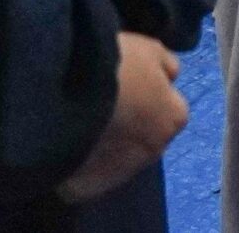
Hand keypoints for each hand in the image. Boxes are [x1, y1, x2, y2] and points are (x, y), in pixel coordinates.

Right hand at [59, 33, 187, 202]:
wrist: (65, 95)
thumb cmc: (115, 66)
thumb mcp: (149, 50)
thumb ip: (166, 66)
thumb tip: (170, 76)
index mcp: (173, 118)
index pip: (169, 109)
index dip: (149, 95)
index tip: (128, 85)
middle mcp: (154, 151)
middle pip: (144, 137)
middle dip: (129, 124)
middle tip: (102, 103)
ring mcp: (121, 173)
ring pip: (115, 159)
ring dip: (104, 145)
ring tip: (79, 122)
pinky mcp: (88, 189)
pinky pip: (86, 177)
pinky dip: (79, 164)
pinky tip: (65, 144)